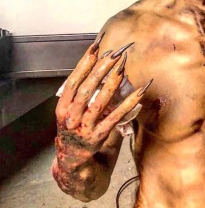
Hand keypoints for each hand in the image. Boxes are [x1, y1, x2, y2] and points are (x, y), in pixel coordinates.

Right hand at [55, 35, 151, 164]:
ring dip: (111, 84)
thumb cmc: (75, 128)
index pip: (73, 81)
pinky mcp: (98, 136)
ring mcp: (84, 127)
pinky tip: (138, 93)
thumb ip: (83, 92)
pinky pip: (115, 118)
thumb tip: (103, 67)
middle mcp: (71, 117)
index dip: (84, 64)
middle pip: (86, 89)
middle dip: (100, 70)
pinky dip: (127, 105)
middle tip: (114, 55)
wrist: (72, 159)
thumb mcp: (71, 110)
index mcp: (62, 107)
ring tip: (122, 68)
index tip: (95, 48)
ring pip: (98, 102)